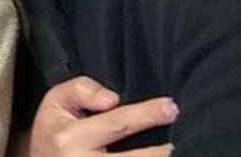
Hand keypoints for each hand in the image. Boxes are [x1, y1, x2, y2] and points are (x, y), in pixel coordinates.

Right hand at [22, 76, 176, 156]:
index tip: (171, 106)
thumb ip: (81, 89)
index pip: (117, 123)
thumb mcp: (55, 102)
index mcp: (70, 139)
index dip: (147, 114)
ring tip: (183, 150)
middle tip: (188, 136)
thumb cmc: (53, 132)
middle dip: (165, 150)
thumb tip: (112, 99)